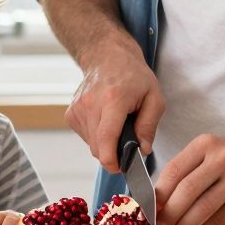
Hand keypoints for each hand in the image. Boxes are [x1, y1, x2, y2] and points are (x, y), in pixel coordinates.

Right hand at [65, 40, 165, 172]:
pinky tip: (105, 121)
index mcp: (112, 100)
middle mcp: (90, 105)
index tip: (121, 168)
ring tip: (117, 125)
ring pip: (91, 144)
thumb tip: (142, 150)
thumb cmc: (134, 76)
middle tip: (129, 143)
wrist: (107, 56)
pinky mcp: (70, 114)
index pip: (106, 139)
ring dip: (106, 144)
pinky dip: (97, 136)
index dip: (112, 161)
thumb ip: (149, 126)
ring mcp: (77, 109)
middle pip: (98, 147)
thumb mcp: (154, 98)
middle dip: (114, 154)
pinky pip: (85, 137)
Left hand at [153, 134, 224, 224]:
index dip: (158, 194)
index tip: (148, 211)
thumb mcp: (207, 154)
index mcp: (205, 144)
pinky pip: (221, 219)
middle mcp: (222, 157)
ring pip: (204, 208)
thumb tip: (156, 204)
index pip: (174, 170)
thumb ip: (184, 173)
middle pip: (187, 190)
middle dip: (169, 214)